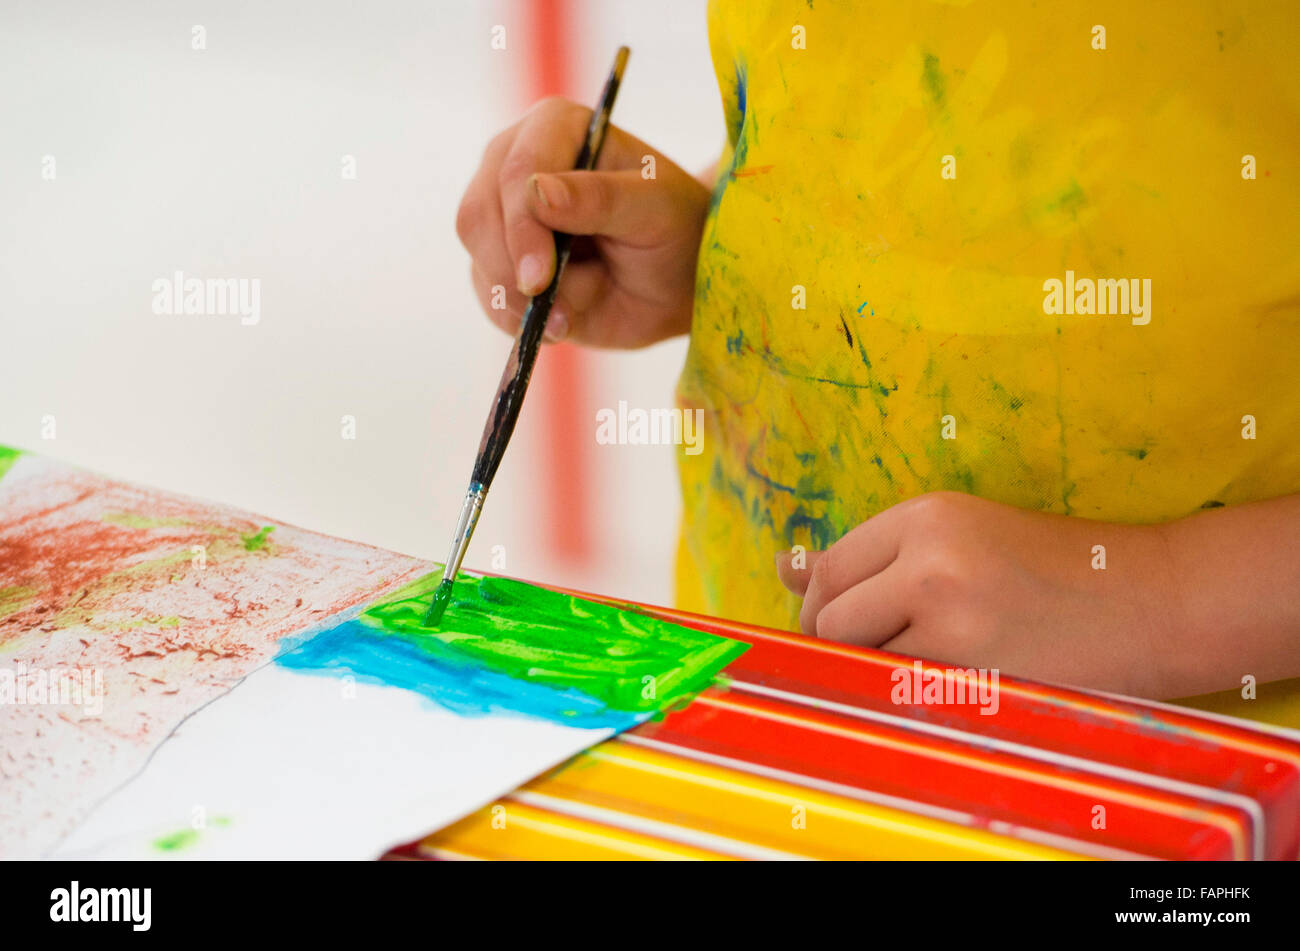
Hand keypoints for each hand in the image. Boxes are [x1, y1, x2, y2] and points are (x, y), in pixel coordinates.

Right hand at [455, 96, 710, 348]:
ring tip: (581, 307)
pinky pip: (491, 299)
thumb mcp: (654, 210)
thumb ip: (601, 197)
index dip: (521, 228)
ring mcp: (503, 216)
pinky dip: (524, 321)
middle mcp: (515, 164)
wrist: (677, 280)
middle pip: (478, 217)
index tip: (541, 279)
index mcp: (554, 128)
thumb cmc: (674, 229)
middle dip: (514, 271)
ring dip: (527, 301)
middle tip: (556, 309)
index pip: (514, 172)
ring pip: (481, 263)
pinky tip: (566, 320)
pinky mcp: (500, 264)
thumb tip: (537, 191)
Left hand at [775, 492, 1189, 696]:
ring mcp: (950, 617)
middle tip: (868, 655)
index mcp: (926, 515)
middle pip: (831, 614)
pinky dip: (908, 697)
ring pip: (859, 658)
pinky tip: (947, 685)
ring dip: (869, 671)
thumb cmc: (1053, 569)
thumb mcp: (961, 539)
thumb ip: (870, 559)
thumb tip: (783, 567)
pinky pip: (902, 693)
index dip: (820, 605)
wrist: (1151, 602)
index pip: (829, 567)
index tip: (836, 625)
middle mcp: (928, 559)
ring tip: (917, 666)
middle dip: (833, 642)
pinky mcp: (972, 670)